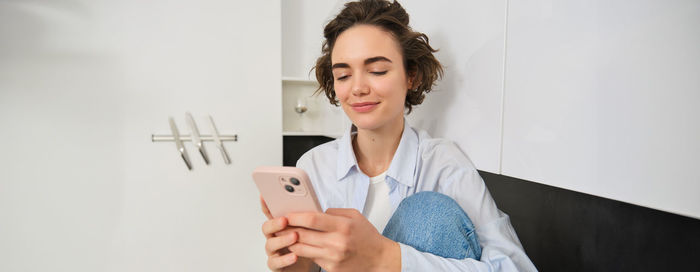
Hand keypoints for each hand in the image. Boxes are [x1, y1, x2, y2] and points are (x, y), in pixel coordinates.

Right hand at [260, 196, 317, 271]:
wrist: (307, 263)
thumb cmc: (306, 243)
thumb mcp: (307, 228)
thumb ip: (305, 218)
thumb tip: (313, 206)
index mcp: (280, 225)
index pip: (271, 212)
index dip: (266, 204)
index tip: (264, 196)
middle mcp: (273, 236)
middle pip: (267, 227)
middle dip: (275, 223)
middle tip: (284, 220)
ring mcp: (273, 250)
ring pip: (271, 244)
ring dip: (282, 240)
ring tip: (294, 236)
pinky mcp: (276, 264)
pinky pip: (276, 262)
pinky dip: (285, 259)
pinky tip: (294, 256)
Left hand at [283, 208, 400, 271]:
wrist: (379, 259)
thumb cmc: (367, 236)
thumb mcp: (354, 216)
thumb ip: (334, 211)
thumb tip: (315, 210)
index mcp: (343, 226)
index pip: (312, 219)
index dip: (296, 216)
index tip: (286, 214)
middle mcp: (337, 242)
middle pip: (303, 235)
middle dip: (287, 229)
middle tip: (278, 224)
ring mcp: (333, 257)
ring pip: (302, 249)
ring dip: (290, 242)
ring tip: (285, 235)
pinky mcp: (331, 268)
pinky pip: (311, 258)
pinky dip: (302, 251)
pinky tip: (299, 246)